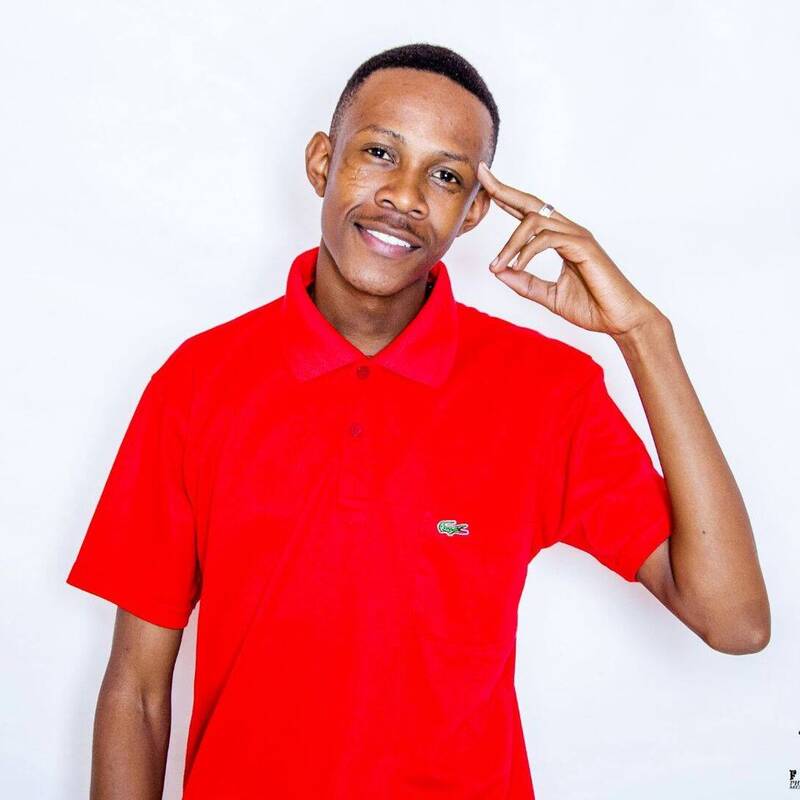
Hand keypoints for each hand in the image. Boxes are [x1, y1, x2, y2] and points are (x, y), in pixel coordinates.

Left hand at [476, 161, 662, 336]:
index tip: (486, 186)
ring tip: (498, 264)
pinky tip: (517, 266)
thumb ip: (525, 284)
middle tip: (482, 175)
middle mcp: (569, 231)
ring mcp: (577, 236)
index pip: (529, 213)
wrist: (620, 320)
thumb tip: (499, 273)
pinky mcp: (584, 246)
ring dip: (510, 243)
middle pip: (531, 203)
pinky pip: (547, 239)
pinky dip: (527, 251)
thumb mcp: (548, 296)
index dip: (507, 198)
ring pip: (534, 221)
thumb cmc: (591, 307)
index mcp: (561, 239)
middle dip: (504, 190)